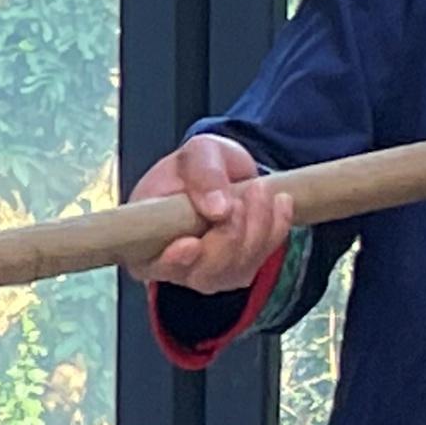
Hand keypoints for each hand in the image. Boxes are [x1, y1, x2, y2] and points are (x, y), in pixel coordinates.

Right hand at [129, 135, 293, 293]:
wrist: (227, 172)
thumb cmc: (200, 165)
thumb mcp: (198, 152)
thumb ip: (202, 173)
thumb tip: (217, 208)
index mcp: (147, 234)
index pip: (150, 263)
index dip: (171, 261)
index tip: (190, 243)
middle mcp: (174, 263)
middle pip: (203, 272)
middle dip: (228, 235)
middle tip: (239, 198)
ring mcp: (207, 272)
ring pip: (236, 268)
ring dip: (256, 228)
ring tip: (259, 189)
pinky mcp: (238, 271)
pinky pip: (262, 259)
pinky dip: (275, 229)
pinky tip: (279, 203)